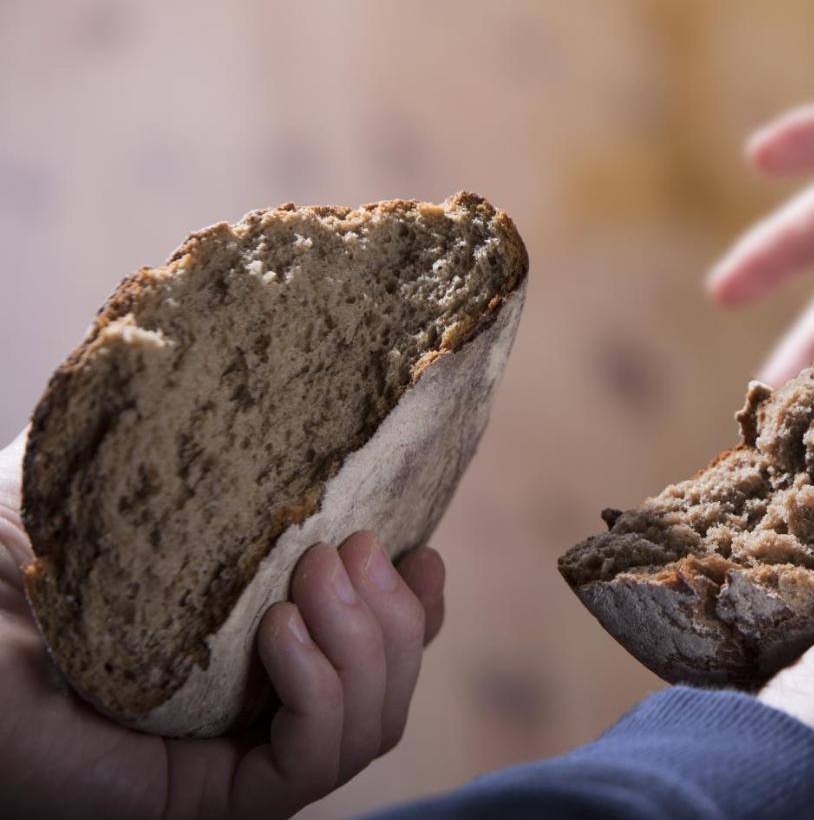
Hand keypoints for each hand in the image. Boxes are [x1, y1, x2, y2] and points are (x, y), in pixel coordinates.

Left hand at [0, 430, 446, 819]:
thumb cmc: (18, 554)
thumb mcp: (141, 486)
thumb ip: (217, 460)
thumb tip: (291, 386)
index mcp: (247, 657)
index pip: (369, 655)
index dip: (415, 613)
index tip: (424, 553)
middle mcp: (248, 718)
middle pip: (387, 694)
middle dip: (395, 618)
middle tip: (344, 549)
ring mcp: (230, 767)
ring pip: (368, 730)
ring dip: (370, 645)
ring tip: (313, 575)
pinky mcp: (206, 804)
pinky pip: (313, 765)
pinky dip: (322, 693)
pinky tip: (279, 629)